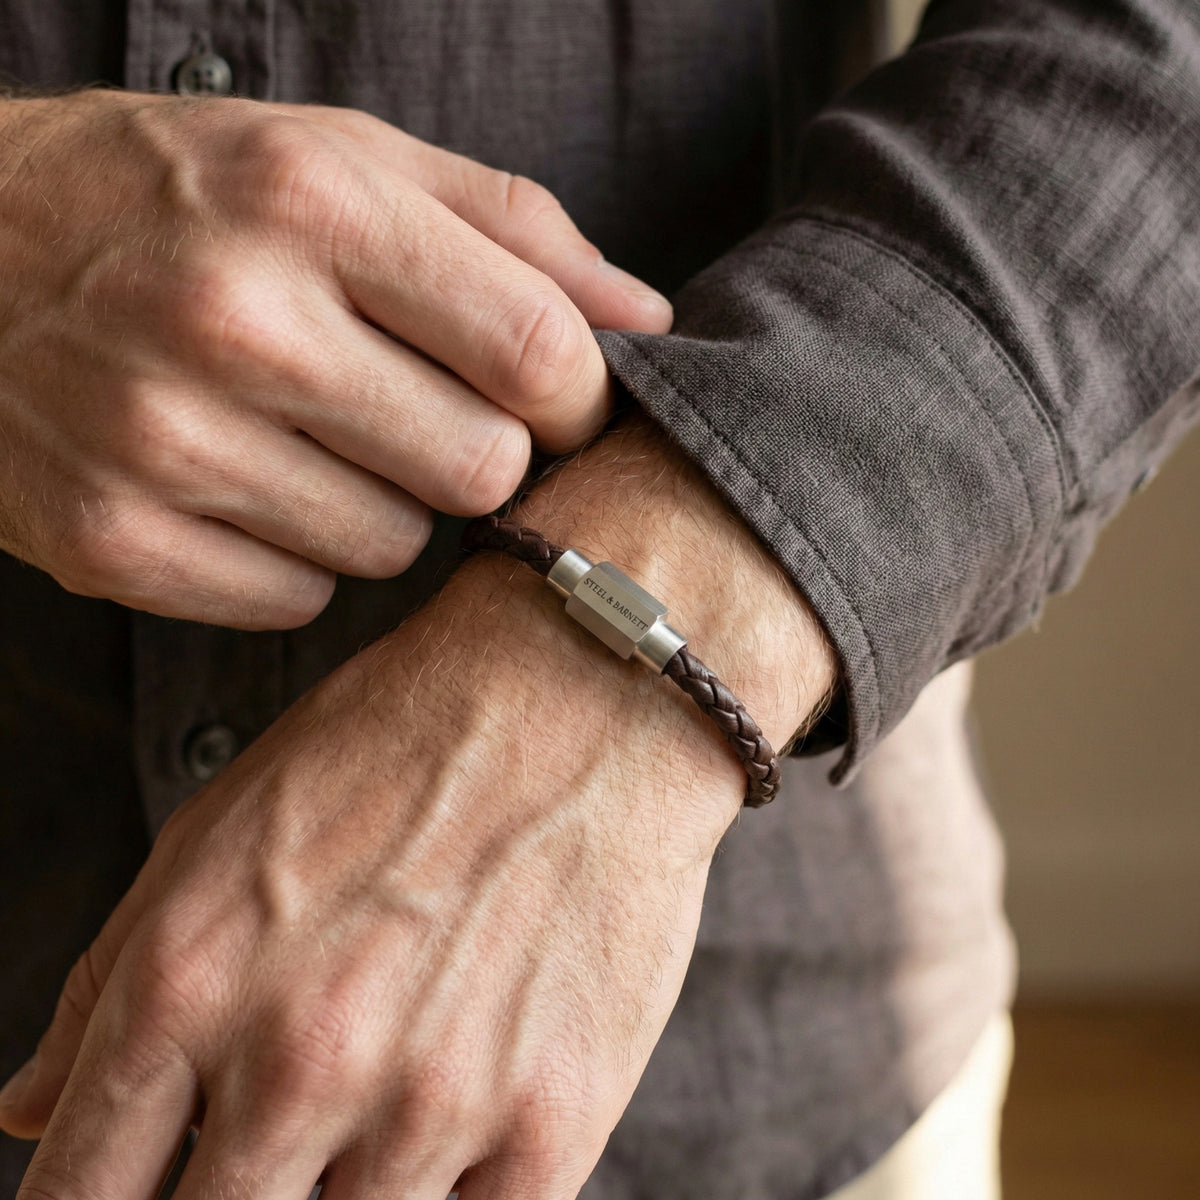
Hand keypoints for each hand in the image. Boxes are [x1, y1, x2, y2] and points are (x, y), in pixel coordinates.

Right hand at [0, 91, 670, 627]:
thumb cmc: (171, 197)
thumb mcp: (339, 158)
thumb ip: (509, 226)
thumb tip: (644, 316)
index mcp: (312, 204)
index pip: (539, 349)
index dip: (580, 396)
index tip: (557, 402)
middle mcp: (237, 323)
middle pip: (482, 469)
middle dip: (474, 452)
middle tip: (413, 412)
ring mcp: (163, 441)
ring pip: (393, 550)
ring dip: (380, 505)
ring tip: (307, 436)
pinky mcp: (114, 539)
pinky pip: (296, 599)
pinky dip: (293, 558)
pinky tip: (245, 487)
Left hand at [0, 419, 835, 1198]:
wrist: (582, 694)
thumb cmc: (403, 739)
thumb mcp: (222, 823)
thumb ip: (111, 981)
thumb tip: (32, 1108)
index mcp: (190, 982)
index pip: (78, 1192)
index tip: (127, 1198)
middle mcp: (300, 1058)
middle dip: (223, 1197)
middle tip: (270, 1141)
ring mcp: (431, 1101)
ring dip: (345, 1193)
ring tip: (374, 1108)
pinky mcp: (550, 1121)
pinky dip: (446, 1195)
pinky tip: (452, 1127)